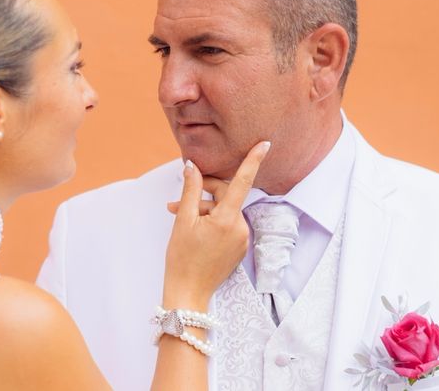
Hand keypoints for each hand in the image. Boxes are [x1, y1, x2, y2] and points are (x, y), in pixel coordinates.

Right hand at [162, 141, 270, 309]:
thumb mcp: (182, 221)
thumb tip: (191, 167)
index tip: (265, 144)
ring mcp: (241, 239)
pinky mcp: (239, 248)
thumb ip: (190, 191)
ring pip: (224, 211)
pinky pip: (226, 225)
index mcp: (227, 219)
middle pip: (225, 197)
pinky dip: (211, 222)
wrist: (188, 294)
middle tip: (174, 205)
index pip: (242, 182)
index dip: (253, 160)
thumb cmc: (182, 259)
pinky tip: (194, 231)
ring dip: (203, 210)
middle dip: (202, 195)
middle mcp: (240, 228)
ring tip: (180, 220)